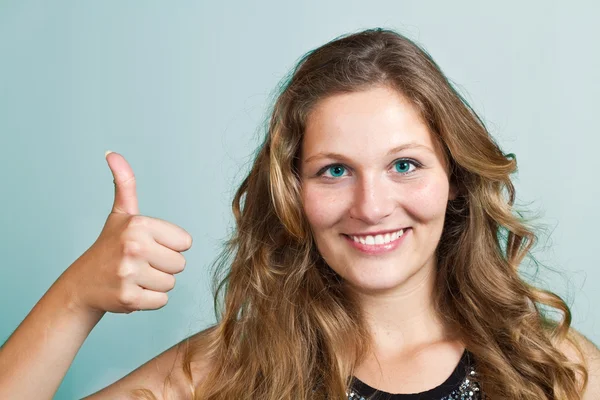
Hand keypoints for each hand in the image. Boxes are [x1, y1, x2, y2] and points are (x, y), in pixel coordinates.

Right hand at [61, 151, 191, 313]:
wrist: (82, 284)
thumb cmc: (109, 246)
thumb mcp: (120, 214)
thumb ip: (124, 183)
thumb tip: (112, 153)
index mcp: (139, 224)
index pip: (185, 242)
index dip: (169, 246)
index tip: (148, 245)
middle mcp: (133, 246)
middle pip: (180, 264)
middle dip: (163, 266)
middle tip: (140, 263)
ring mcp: (129, 274)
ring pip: (171, 284)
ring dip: (156, 283)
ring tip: (134, 276)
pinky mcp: (128, 298)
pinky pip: (162, 301)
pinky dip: (150, 300)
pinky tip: (131, 291)